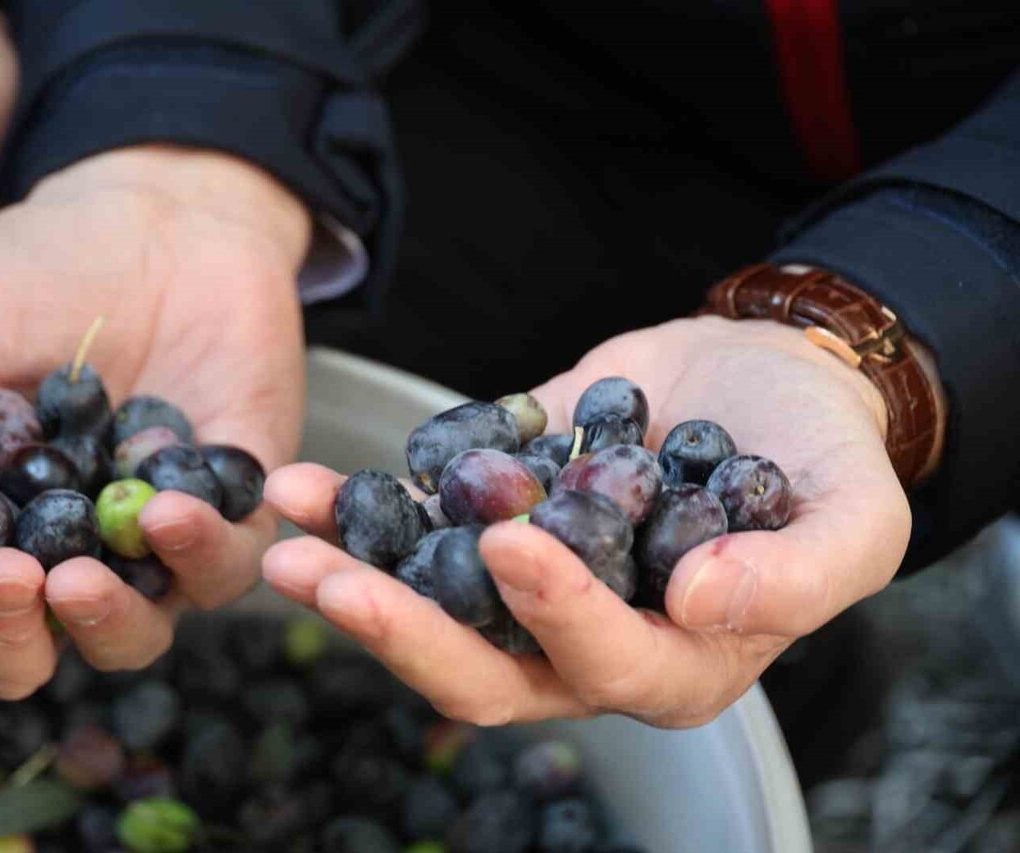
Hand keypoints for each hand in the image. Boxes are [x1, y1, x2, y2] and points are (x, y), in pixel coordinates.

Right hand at [0, 145, 311, 698]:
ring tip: (81, 576)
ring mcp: (147, 539)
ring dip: (103, 621)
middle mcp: (58, 547)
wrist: (161, 213)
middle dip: (8, 633)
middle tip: (7, 579)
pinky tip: (169, 510)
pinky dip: (199, 552)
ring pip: (131, 635)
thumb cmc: (31, 270)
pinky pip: (224, 567)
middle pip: (28, 648)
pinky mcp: (232, 512)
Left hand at [262, 317, 913, 726]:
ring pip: (427, 606)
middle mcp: (583, 644)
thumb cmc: (826, 458)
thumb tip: (702, 602)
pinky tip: (304, 483)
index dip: (557, 615)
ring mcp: (524, 589)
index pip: (604, 664)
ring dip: (350, 570)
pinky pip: (417, 531)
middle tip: (320, 579)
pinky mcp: (489, 522)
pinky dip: (362, 510)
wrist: (766, 379)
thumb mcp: (854, 518)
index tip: (512, 542)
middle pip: (480, 668)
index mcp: (674, 663)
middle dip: (398, 629)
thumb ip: (798, 576)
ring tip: (285, 519)